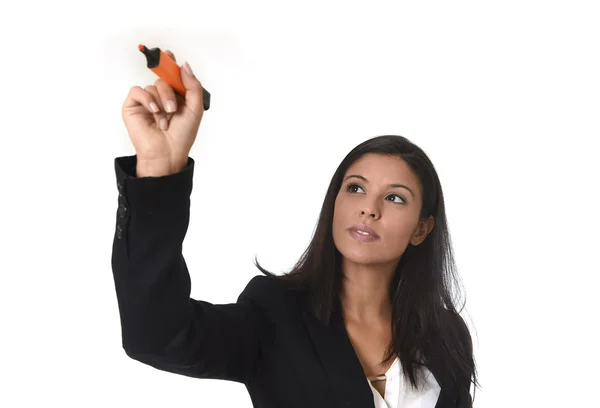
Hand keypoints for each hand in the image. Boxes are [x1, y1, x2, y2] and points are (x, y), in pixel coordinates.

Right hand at [121, 50, 204, 175]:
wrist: (167, 153)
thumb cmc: (182, 136)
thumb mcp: (195, 109)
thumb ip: (193, 86)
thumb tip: (184, 65)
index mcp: (177, 96)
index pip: (172, 75)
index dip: (170, 63)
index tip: (169, 54)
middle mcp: (161, 97)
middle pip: (164, 79)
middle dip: (170, 92)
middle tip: (173, 108)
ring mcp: (147, 101)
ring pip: (153, 86)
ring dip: (162, 103)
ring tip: (165, 120)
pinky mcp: (133, 106)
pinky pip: (138, 91)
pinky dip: (148, 100)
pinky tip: (154, 112)